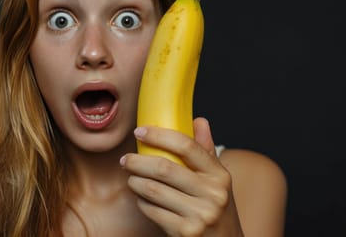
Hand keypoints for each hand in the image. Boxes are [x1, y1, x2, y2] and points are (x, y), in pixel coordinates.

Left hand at [120, 118, 243, 236]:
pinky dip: (141, 202)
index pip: (187, 146)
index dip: (159, 135)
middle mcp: (213, 194)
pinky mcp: (185, 233)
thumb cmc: (217, 208)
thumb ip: (206, 151)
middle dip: (138, 161)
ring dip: (135, 182)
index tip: (140, 131)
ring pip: (153, 190)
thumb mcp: (218, 181)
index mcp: (219, 175)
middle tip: (125, 159)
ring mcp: (200, 215)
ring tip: (131, 178)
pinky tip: (141, 198)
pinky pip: (152, 211)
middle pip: (164, 168)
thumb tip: (199, 120)